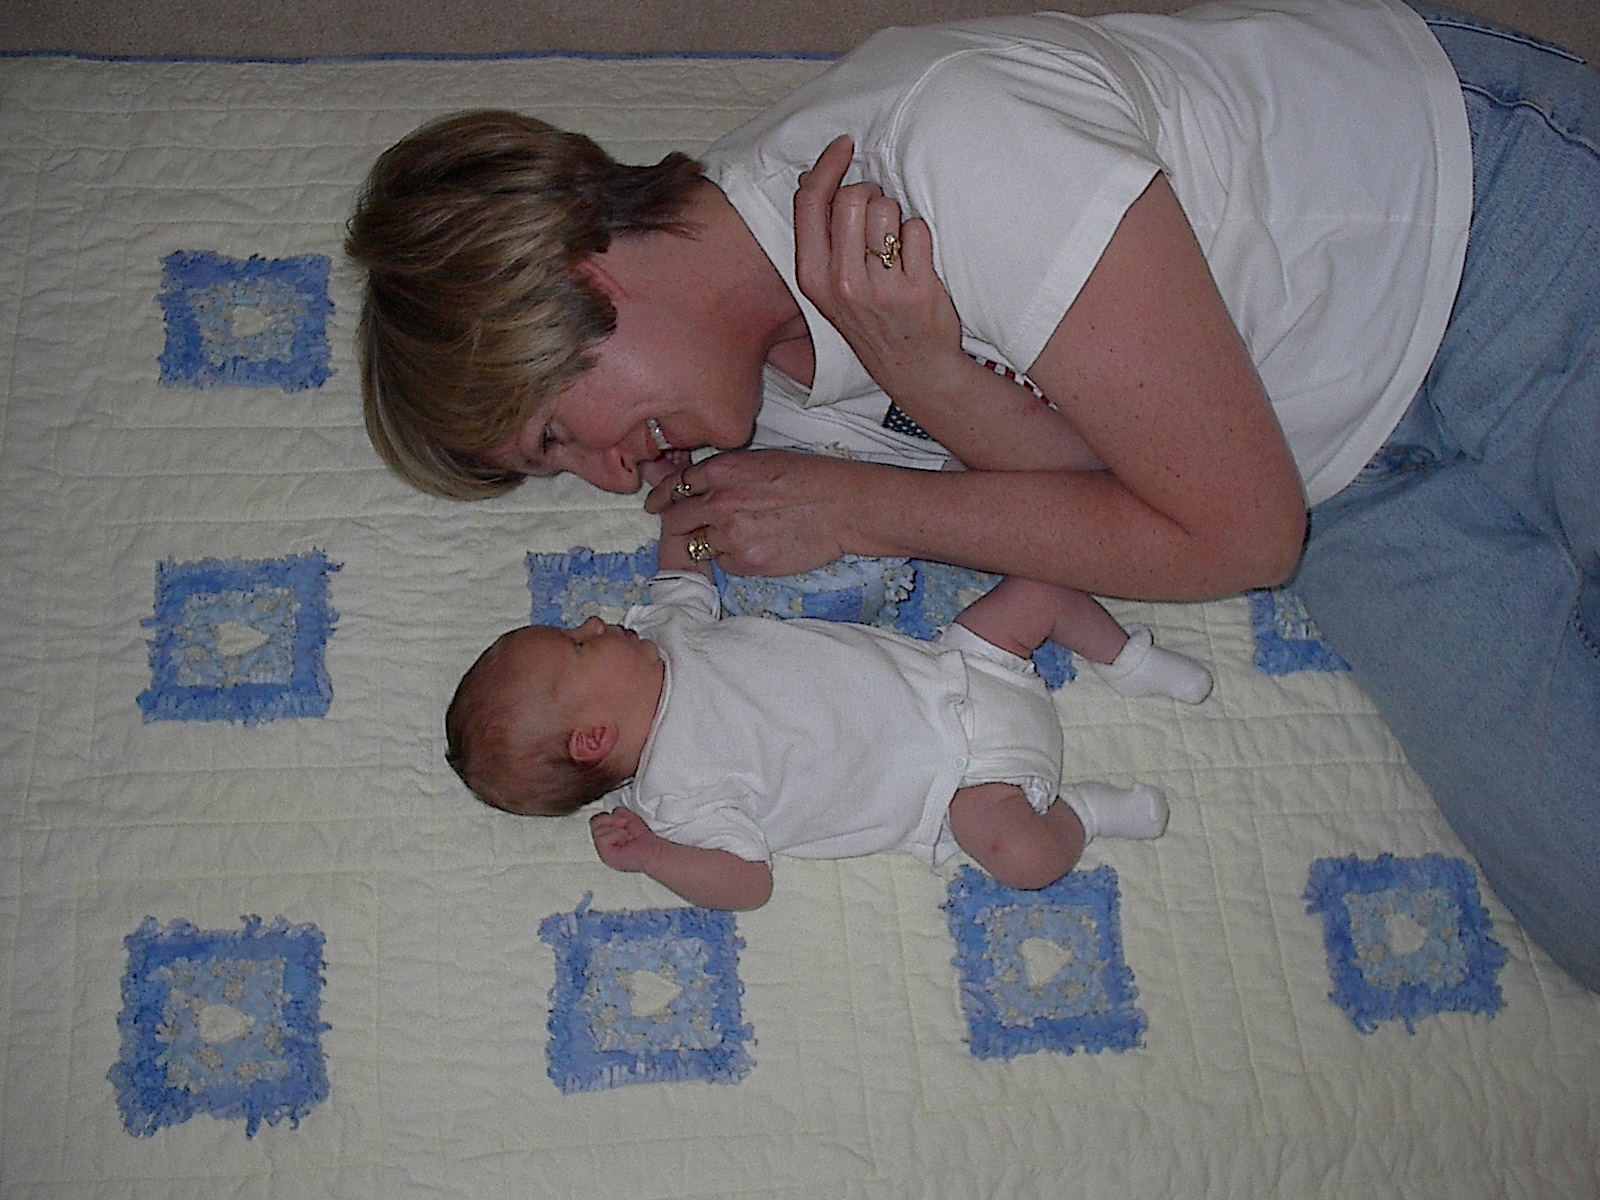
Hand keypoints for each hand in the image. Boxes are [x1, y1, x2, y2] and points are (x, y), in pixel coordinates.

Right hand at [590, 807, 661, 873]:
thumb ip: (618, 813)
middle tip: (625, 825)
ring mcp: (603, 851)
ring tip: (626, 836)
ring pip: (597, 830)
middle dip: (612, 819)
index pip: (595, 820)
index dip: (608, 817)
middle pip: (593, 822)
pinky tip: (625, 841)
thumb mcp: (629, 819)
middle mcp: (603, 844)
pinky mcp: (605, 856)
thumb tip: (613, 811)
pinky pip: (602, 838)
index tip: (624, 821)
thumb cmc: (644, 839)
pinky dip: (616, 835)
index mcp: (607, 836)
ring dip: (616, 829)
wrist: (652, 851)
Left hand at [645, 449, 863, 576]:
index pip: (675, 486)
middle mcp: (719, 502)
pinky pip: (724, 564)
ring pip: (699, 545)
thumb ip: (724, 473)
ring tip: (742, 535)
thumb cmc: (811, 479)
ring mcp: (730, 534)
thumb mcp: (761, 461)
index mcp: (722, 471)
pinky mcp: (746, 561)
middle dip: (674, 527)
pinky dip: (732, 559)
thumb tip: (691, 483)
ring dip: (710, 543)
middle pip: (675, 521)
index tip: (656, 505)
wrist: (843, 506)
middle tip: (682, 532)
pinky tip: (759, 545)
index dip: (662, 498)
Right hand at [793, 136, 966, 403]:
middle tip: (880, 219)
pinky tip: (917, 262)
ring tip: (897, 247)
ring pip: (887, 209)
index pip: (810, 203)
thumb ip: (822, 240)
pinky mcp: (916, 288)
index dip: (828, 165)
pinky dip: (921, 237)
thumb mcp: (830, 288)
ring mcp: (879, 287)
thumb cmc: (872, 322)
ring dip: (896, 217)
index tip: (845, 146)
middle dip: (871, 195)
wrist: (913, 369)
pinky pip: (918, 229)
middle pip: (853, 197)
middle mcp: (841, 283)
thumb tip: (814, 181)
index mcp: (813, 278)